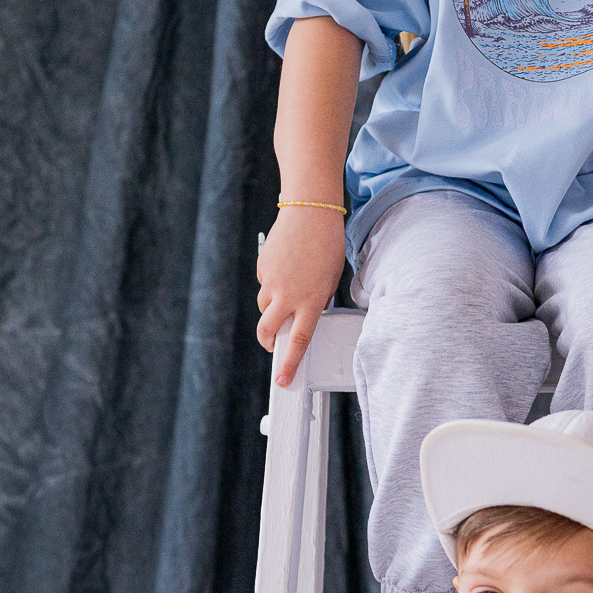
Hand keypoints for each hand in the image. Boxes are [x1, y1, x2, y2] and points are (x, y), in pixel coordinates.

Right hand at [256, 207, 345, 384]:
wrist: (310, 212)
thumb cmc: (327, 245)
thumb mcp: (330, 279)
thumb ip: (316, 300)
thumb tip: (303, 314)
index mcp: (312, 301)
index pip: (300, 340)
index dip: (290, 363)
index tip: (283, 380)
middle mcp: (289, 295)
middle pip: (268, 330)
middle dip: (268, 342)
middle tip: (272, 344)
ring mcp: (272, 282)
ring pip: (264, 307)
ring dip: (271, 308)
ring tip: (287, 291)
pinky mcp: (263, 268)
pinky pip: (264, 284)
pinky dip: (272, 282)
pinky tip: (285, 266)